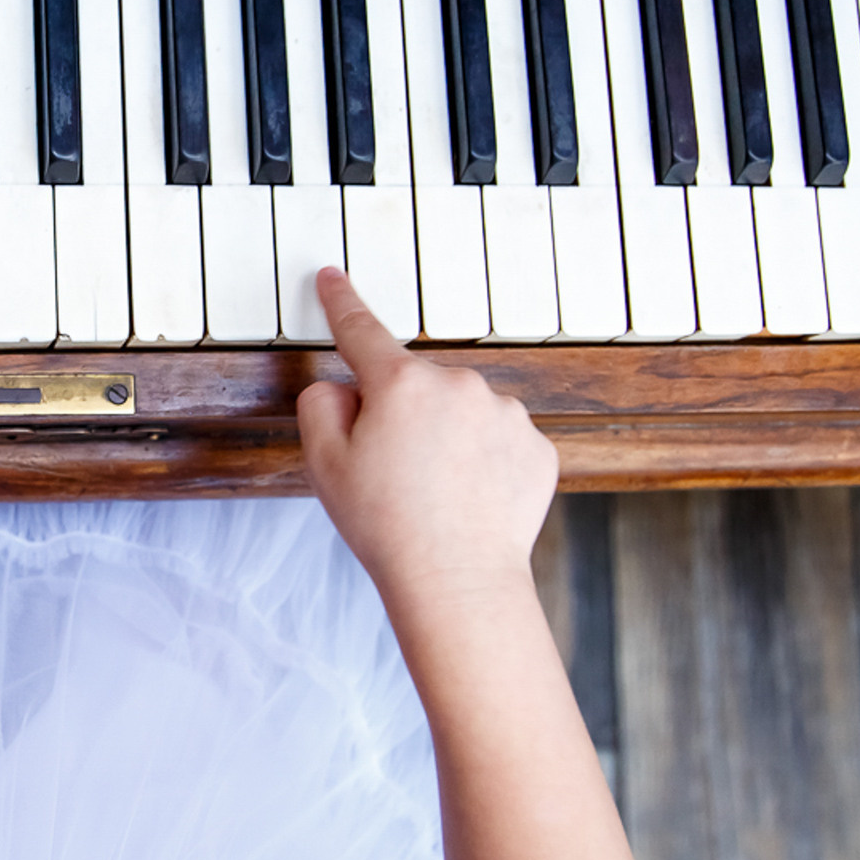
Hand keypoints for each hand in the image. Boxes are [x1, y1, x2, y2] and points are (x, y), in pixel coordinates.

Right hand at [297, 268, 558, 638]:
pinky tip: (469, 501)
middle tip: (390, 476)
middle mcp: (458, 384)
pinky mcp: (538, 447)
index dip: (341, 302)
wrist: (458, 582)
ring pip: (461, 414)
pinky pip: (498, 442)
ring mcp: (505, 413)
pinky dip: (483, 463)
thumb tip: (346, 388)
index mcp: (401, 384)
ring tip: (435, 495)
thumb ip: (321, 406)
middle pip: (415, 387)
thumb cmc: (387, 527)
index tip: (333, 277)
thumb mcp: (324, 464)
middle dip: (401, 417)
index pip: (361, 330)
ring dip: (447, 440)